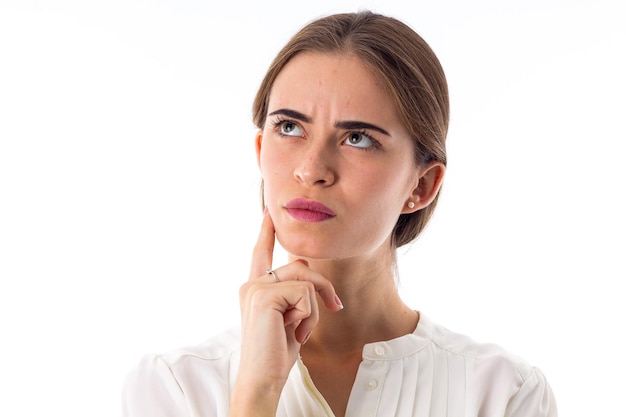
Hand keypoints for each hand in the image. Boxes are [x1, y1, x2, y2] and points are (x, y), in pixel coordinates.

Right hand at [229, 212, 342, 415]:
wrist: (263, 378)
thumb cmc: (276, 353)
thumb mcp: (289, 318)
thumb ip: (294, 295)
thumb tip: (312, 279)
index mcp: (254, 289)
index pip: (261, 254)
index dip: (266, 233)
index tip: (269, 213)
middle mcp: (251, 285)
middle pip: (300, 266)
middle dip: (323, 287)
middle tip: (335, 308)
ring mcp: (255, 289)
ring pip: (305, 279)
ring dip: (315, 308)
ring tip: (300, 331)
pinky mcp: (263, 296)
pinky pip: (305, 293)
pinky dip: (309, 316)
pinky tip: (295, 333)